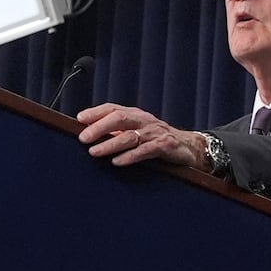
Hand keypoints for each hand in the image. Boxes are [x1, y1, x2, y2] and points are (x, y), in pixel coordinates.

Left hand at [77, 103, 206, 168]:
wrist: (191, 147)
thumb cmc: (159, 140)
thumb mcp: (139, 132)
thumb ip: (119, 132)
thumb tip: (91, 135)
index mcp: (136, 115)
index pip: (113, 108)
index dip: (96, 112)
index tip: (79, 119)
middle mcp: (145, 120)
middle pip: (119, 118)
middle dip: (99, 127)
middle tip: (83, 138)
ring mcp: (155, 133)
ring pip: (129, 136)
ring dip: (110, 144)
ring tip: (94, 152)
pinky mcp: (165, 146)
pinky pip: (145, 151)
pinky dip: (130, 156)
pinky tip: (117, 162)